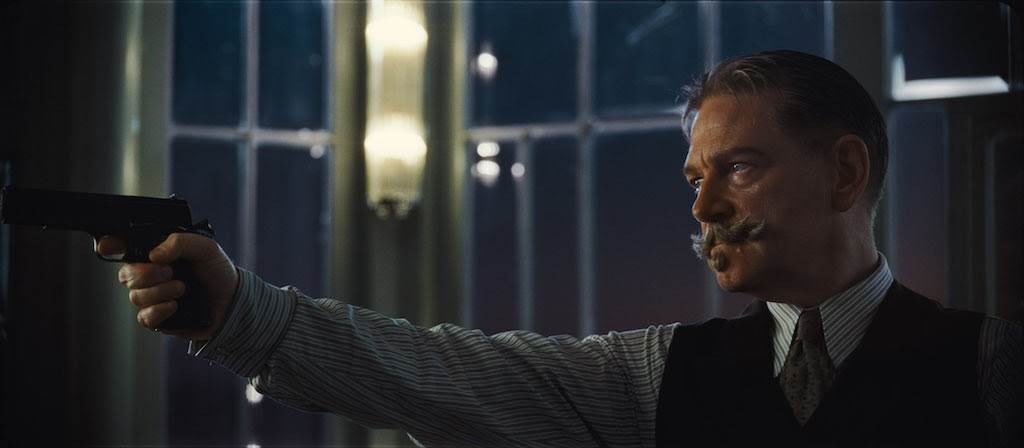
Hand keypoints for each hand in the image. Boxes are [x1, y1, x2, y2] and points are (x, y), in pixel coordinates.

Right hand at [98, 233, 239, 339]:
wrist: (232, 303)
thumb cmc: (218, 272)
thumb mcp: (206, 248)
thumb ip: (180, 242)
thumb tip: (154, 254)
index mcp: (157, 253)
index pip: (124, 247)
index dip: (111, 245)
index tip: (109, 245)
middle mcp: (149, 274)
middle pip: (125, 274)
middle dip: (146, 273)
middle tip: (171, 271)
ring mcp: (152, 297)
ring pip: (134, 296)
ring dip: (160, 291)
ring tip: (182, 288)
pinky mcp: (157, 318)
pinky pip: (144, 317)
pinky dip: (159, 310)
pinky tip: (175, 305)